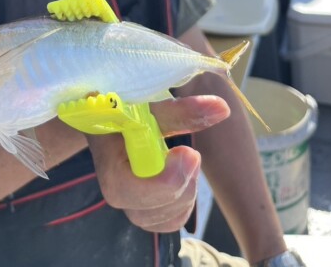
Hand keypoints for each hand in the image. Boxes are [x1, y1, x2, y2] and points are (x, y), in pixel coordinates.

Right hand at [88, 94, 229, 231]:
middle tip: (191, 154)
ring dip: (186, 191)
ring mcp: (128, 205)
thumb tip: (222, 108)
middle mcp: (113, 191)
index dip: (168, 179)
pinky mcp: (142, 211)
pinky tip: (183, 178)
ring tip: (185, 161)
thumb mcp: (149, 108)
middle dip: (183, 184)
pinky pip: (170, 221)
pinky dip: (184, 203)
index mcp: (108, 166)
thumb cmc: (125, 110)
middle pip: (154, 209)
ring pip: (166, 218)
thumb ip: (180, 111)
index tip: (187, 153)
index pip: (132, 190)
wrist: (108, 120)